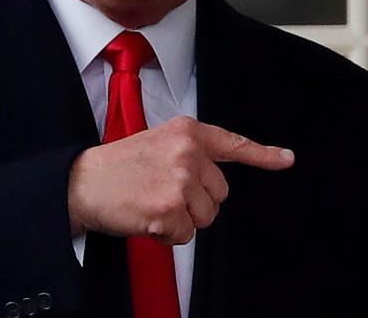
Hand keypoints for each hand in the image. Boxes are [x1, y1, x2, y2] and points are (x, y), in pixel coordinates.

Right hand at [66, 116, 293, 243]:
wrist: (80, 182)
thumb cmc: (119, 167)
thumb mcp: (160, 143)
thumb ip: (191, 153)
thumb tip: (218, 178)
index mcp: (188, 132)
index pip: (233, 144)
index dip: (264, 155)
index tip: (287, 159)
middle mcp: (189, 152)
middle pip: (220, 193)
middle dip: (196, 200)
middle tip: (162, 191)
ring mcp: (180, 180)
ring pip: (206, 216)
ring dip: (182, 219)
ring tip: (153, 202)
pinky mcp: (169, 208)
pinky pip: (185, 235)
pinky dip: (167, 235)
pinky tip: (146, 217)